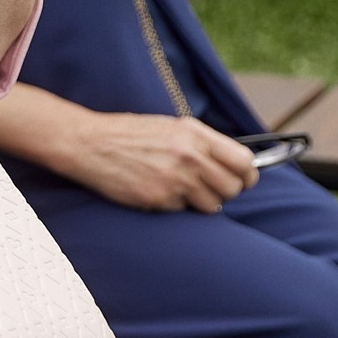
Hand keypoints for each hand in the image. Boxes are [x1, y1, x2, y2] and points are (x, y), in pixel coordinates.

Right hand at [65, 110, 258, 213]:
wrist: (90, 144)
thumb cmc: (128, 134)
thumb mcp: (170, 127)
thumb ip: (201, 143)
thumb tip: (230, 162)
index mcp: (195, 134)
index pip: (243, 161)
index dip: (247, 174)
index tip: (242, 179)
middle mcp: (190, 156)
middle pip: (233, 187)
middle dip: (225, 191)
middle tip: (208, 188)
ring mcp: (176, 179)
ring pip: (212, 205)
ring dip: (201, 202)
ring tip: (181, 189)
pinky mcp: (160, 198)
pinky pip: (183, 211)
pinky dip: (175, 205)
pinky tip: (158, 190)